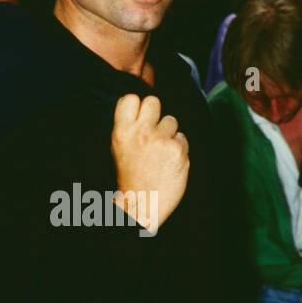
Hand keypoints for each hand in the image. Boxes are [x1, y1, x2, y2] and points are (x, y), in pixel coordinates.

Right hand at [110, 94, 188, 232]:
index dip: (138, 105)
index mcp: (122, 132)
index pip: (130, 98)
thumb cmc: (131, 177)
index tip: (140, 115)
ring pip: (171, 120)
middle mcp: (141, 133)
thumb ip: (129, 127)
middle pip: (153, 101)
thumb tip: (140, 107)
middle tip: (154, 131)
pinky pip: (182, 137)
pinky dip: (179, 148)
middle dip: (156, 114)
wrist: (142, 204)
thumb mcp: (119, 148)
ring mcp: (160, 140)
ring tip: (161, 151)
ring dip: (169, 133)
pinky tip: (170, 161)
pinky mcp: (177, 149)